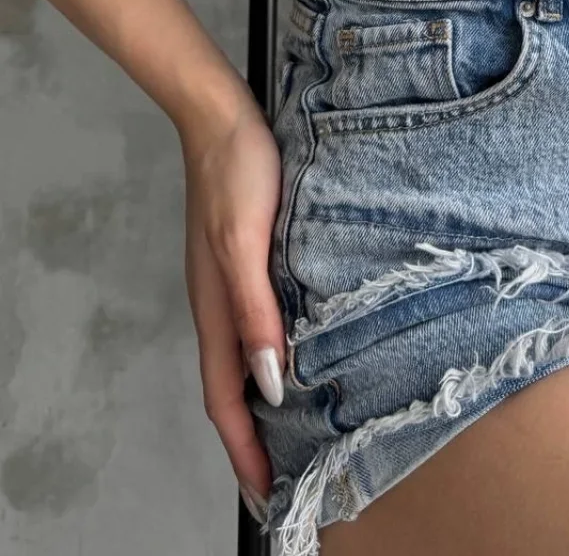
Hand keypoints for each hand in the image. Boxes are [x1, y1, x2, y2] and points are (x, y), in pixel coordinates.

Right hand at [180, 92, 285, 523]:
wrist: (223, 117)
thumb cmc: (236, 173)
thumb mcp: (246, 243)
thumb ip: (255, 312)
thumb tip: (270, 383)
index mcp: (217, 309)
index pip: (224, 400)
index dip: (243, 452)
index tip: (267, 498)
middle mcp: (222, 304)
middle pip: (232, 389)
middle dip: (253, 440)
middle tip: (288, 478)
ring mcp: (235, 282)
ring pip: (247, 359)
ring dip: (265, 402)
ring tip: (299, 431)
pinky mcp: (250, 261)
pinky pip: (260, 325)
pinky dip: (276, 355)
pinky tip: (304, 352)